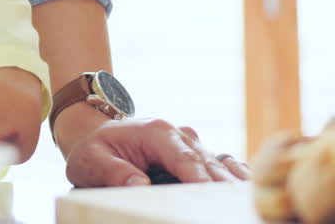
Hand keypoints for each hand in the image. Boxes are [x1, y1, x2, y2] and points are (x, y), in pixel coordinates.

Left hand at [64, 116, 251, 187]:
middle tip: (235, 208)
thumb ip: (114, 172)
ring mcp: (193, 145)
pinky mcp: (198, 157)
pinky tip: (248, 193)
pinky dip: (236, 179)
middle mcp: (182, 135)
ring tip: (248, 203)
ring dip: (234, 183)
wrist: (96, 134)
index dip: (201, 179)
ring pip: (222, 165)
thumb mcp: (91, 160)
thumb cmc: (95, 149)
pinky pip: (223, 167)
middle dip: (222, 187)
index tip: (213, 197)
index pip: (186, 158)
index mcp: (157, 132)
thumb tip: (140, 185)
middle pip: (209, 164)